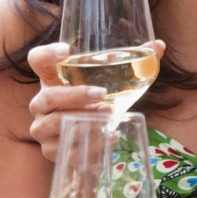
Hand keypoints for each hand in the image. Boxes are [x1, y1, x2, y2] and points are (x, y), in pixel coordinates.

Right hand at [25, 39, 164, 161]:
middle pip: (47, 97)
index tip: (67, 50)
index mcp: (52, 80)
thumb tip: (159, 46)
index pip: (37, 60)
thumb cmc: (97, 106)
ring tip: (108, 114)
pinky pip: (67, 149)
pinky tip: (110, 136)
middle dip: (74, 95)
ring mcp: (43, 129)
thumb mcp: (111, 83)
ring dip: (82, 120)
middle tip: (101, 93)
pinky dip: (91, 144)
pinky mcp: (52, 152)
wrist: (88, 144)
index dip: (47, 54)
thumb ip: (134, 63)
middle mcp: (41, 104)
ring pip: (55, 124)